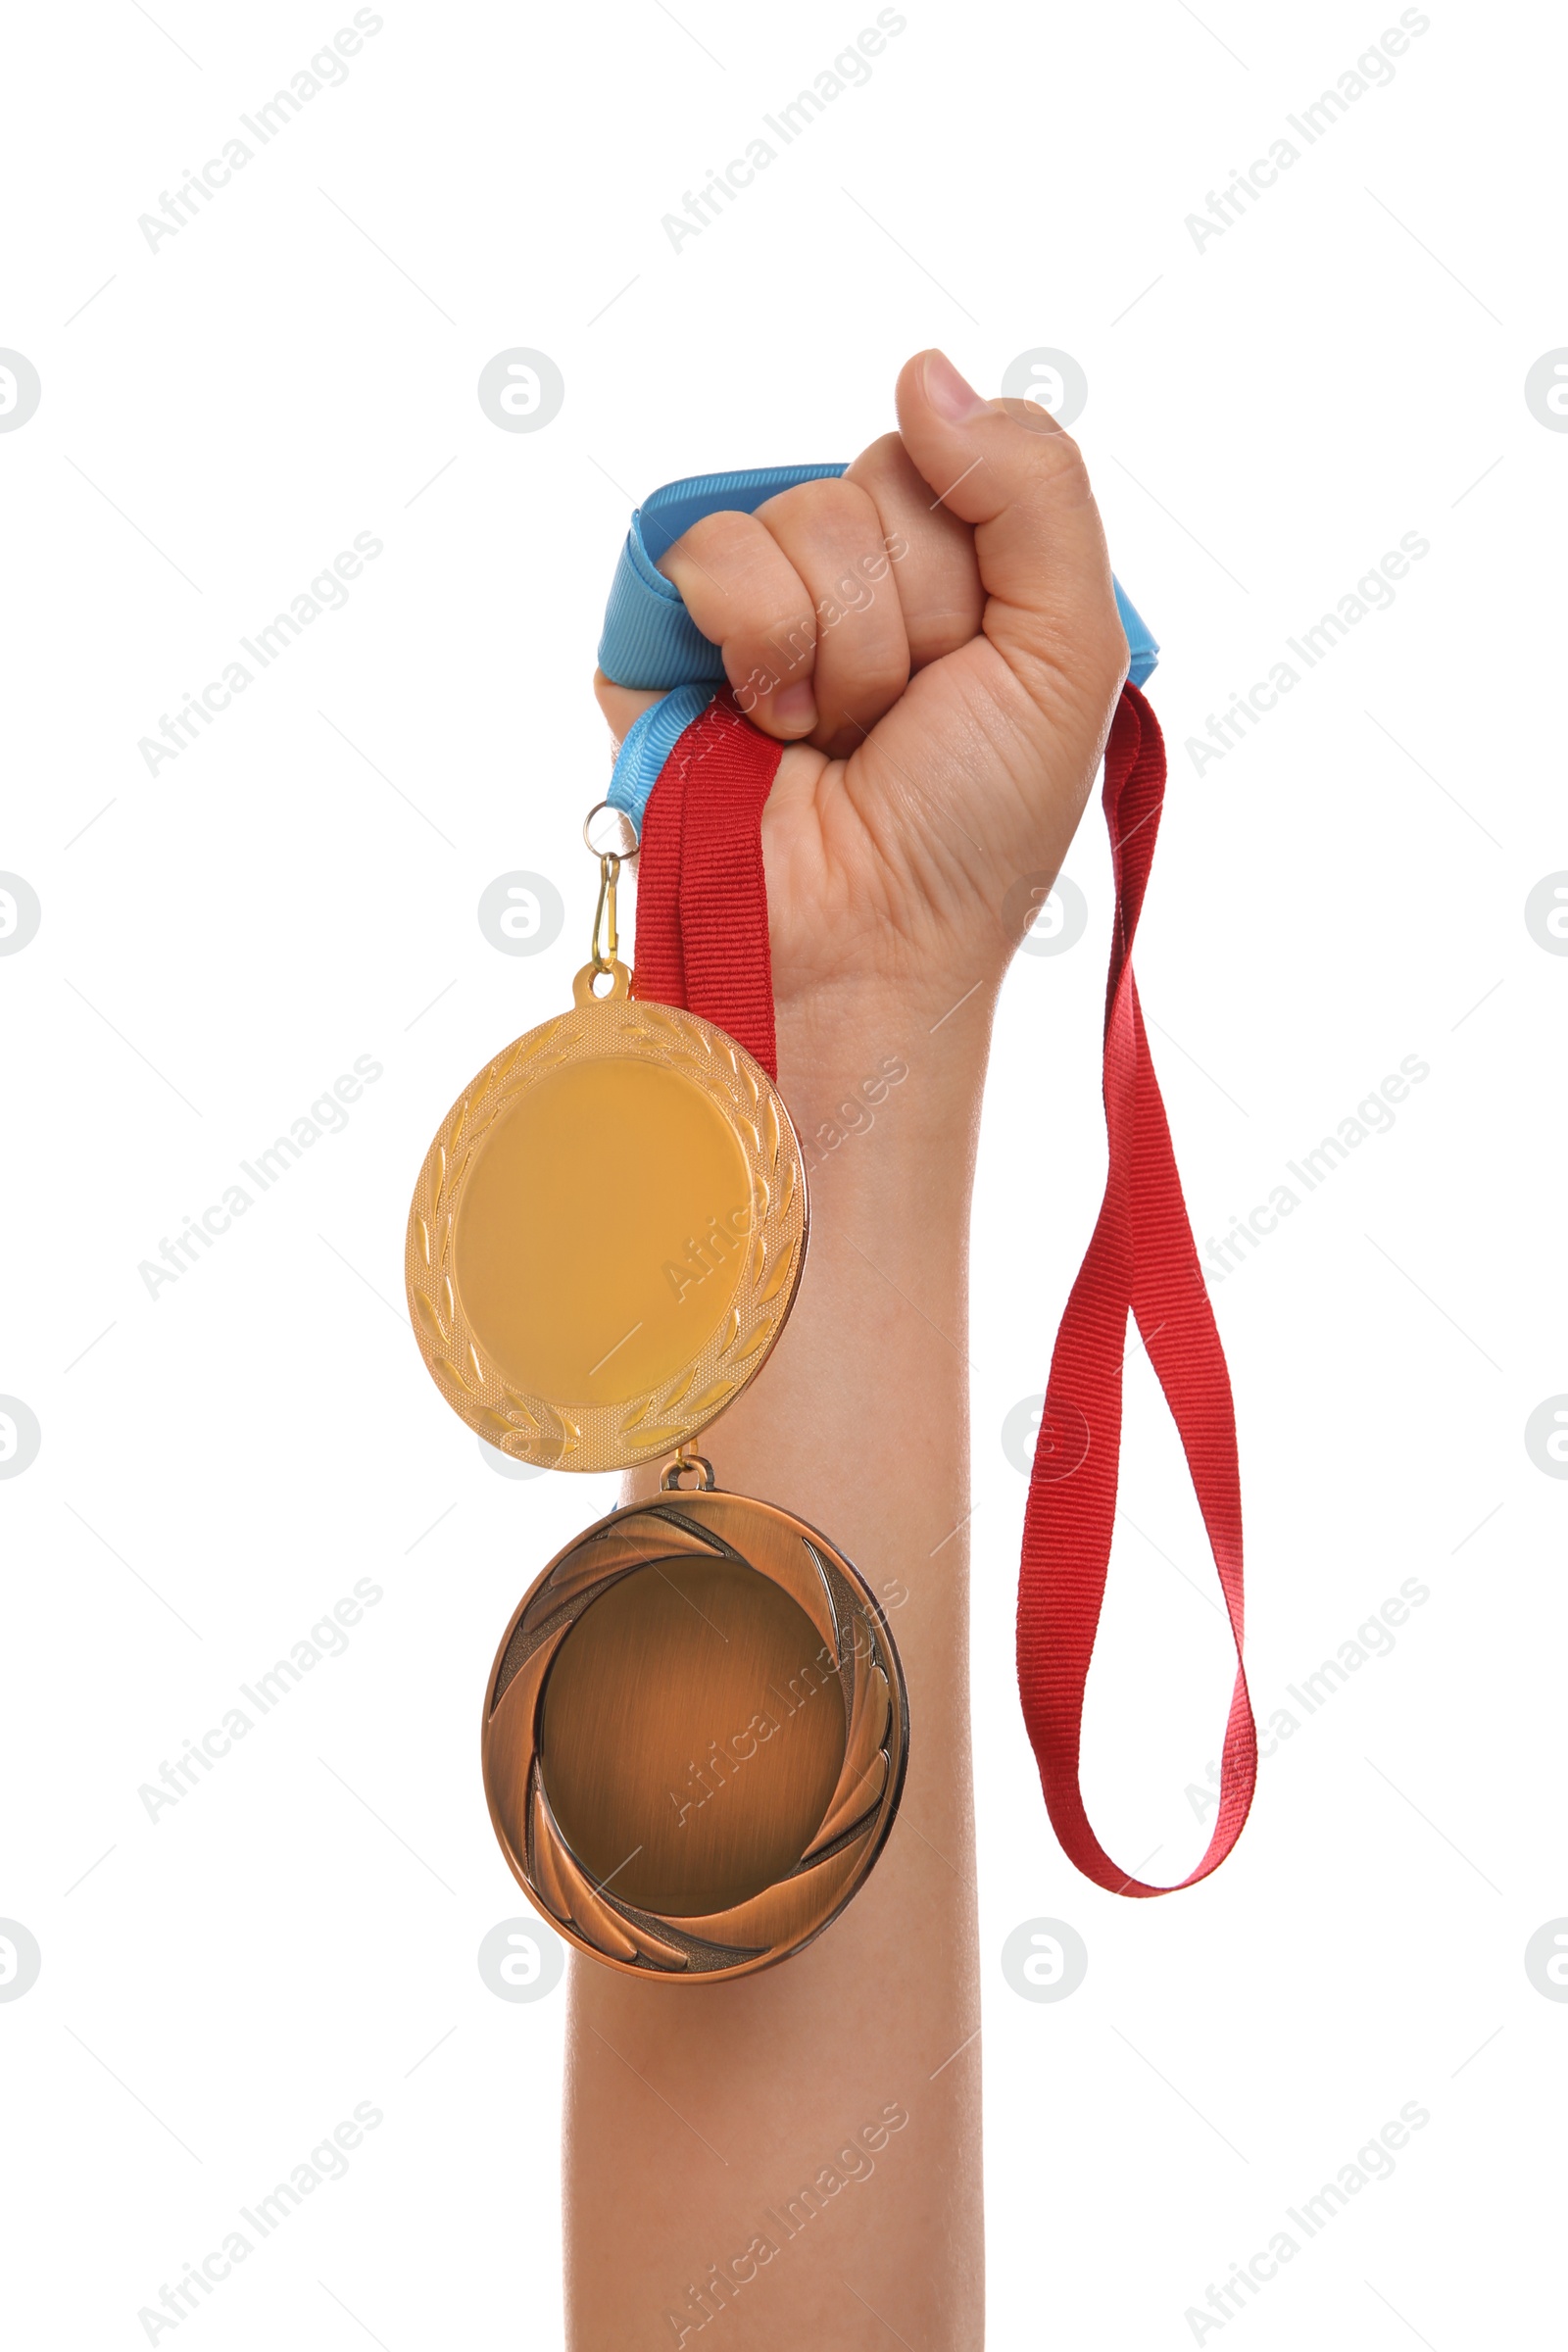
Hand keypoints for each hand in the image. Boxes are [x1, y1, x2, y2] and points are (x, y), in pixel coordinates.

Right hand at [594, 350, 1129, 1022]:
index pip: (953, 461)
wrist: (869, 943)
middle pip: (880, 482)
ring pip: (801, 517)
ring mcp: (754, 608)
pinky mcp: (666, 639)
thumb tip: (925, 371)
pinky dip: (757, 646)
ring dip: (840, 650)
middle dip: (910, 619)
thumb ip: (1037, 487)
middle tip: (898, 721)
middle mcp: (851, 580)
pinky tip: (768, 726)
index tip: (972, 674)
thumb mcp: (1070, 648)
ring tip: (834, 738)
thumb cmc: (973, 828)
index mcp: (950, 575)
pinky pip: (711, 553)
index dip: (975, 571)